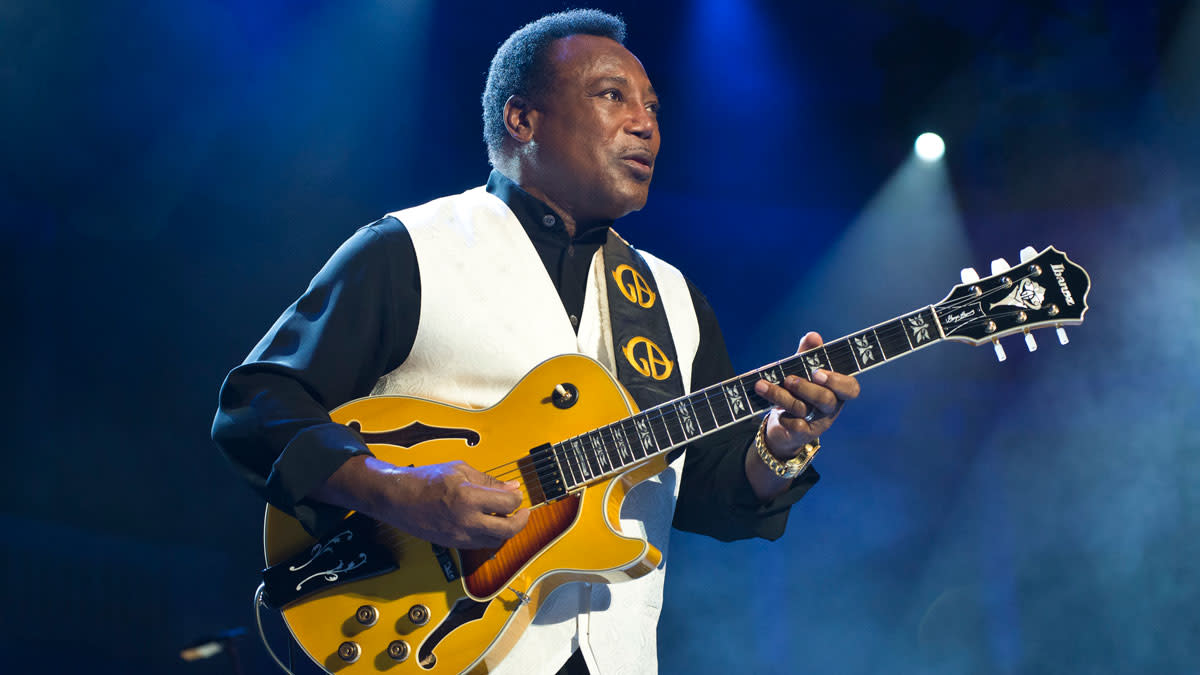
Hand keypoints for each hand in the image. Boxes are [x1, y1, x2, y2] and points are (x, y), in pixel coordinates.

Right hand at [318, 456, 530, 549]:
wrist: (398, 498)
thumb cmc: (426, 480)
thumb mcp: (460, 470)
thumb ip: (488, 481)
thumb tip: (511, 488)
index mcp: (468, 498)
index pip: (508, 504)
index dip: (517, 498)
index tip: (516, 493)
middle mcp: (466, 521)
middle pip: (507, 530)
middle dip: (521, 521)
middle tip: (523, 512)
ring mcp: (459, 536)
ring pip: (495, 541)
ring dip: (505, 530)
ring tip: (504, 516)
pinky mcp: (453, 544)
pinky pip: (479, 545)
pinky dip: (489, 536)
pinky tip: (488, 524)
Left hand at [753, 331, 860, 458]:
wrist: (782, 425)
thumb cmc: (796, 391)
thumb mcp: (801, 370)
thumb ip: (807, 353)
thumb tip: (814, 336)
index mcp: (836, 390)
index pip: (851, 388)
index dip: (837, 381)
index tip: (817, 372)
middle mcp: (831, 407)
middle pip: (825, 399)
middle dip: (805, 388)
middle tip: (788, 379)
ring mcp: (818, 423)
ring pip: (803, 409)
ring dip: (781, 396)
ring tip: (762, 385)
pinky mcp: (803, 434)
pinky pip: (795, 426)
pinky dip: (783, 416)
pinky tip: (774, 410)